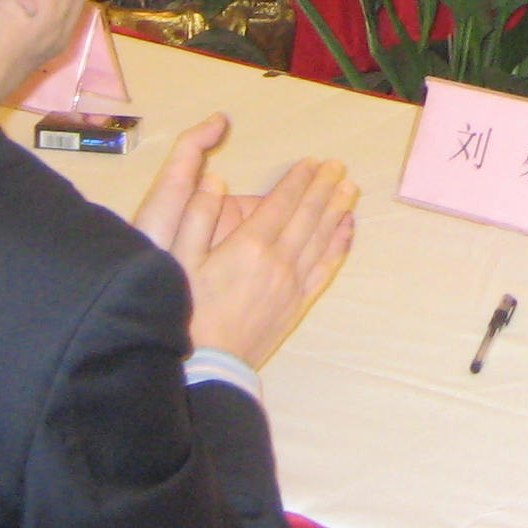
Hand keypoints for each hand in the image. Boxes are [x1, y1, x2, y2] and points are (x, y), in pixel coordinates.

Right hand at [136, 115, 357, 367]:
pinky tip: (347, 231)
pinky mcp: (298, 305)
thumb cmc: (187, 311)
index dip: (298, 179)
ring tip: (349, 188)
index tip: (312, 162)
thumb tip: (214, 180)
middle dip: (324, 187)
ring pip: (322, 239)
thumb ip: (195, 217)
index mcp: (249, 245)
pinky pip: (325, 269)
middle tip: (338, 165)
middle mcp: (278, 260)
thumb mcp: (178, 260)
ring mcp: (292, 284)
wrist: (206, 365)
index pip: (282, 203)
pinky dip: (339, 246)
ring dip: (337, 210)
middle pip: (308, 215)